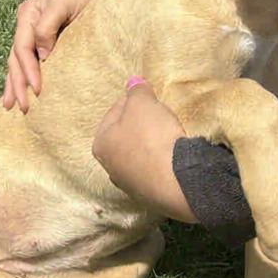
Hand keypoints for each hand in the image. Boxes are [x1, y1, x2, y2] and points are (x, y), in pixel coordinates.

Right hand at [3, 0, 98, 111]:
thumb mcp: (64, 3)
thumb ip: (48, 25)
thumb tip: (42, 55)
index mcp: (28, 15)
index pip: (23, 48)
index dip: (28, 70)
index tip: (37, 89)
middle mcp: (26, 26)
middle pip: (16, 59)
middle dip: (17, 83)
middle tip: (22, 106)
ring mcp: (33, 34)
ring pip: (18, 63)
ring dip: (14, 84)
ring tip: (10, 106)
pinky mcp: (44, 42)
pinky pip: (29, 61)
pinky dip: (23, 77)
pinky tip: (19, 92)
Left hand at [92, 79, 196, 222]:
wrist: (176, 180)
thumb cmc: (151, 137)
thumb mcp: (143, 104)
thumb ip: (137, 91)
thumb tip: (133, 81)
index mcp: (101, 144)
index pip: (114, 112)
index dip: (133, 100)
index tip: (148, 96)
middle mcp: (109, 167)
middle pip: (125, 136)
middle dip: (140, 124)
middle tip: (158, 114)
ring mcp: (129, 185)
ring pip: (139, 155)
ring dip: (151, 144)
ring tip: (167, 135)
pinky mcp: (150, 196)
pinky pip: (154, 170)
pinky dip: (161, 161)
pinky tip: (172, 156)